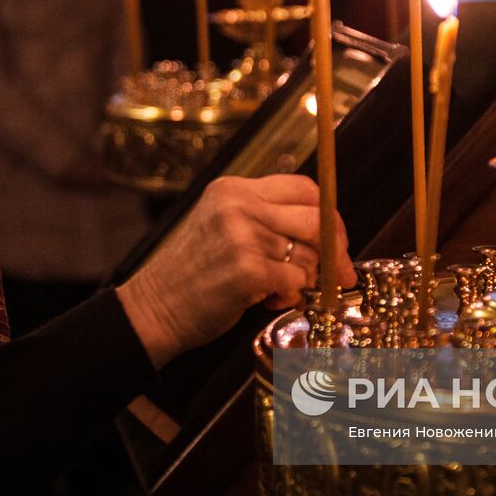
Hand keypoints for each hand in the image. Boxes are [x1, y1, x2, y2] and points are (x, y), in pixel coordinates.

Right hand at [116, 175, 355, 367]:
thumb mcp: (222, 226)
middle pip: (316, 218)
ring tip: (278, 290)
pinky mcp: (247, 270)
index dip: (329, 214)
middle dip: (337, 249)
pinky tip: (269, 301)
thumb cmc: (192, 274)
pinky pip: (296, 282)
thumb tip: (325, 234)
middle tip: (342, 272)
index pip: (304, 187)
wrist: (154, 308)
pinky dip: (290, 296)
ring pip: (308, 255)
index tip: (338, 238)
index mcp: (234, 189)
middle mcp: (239, 206)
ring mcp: (242, 236)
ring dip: (304, 280)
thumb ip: (264, 219)